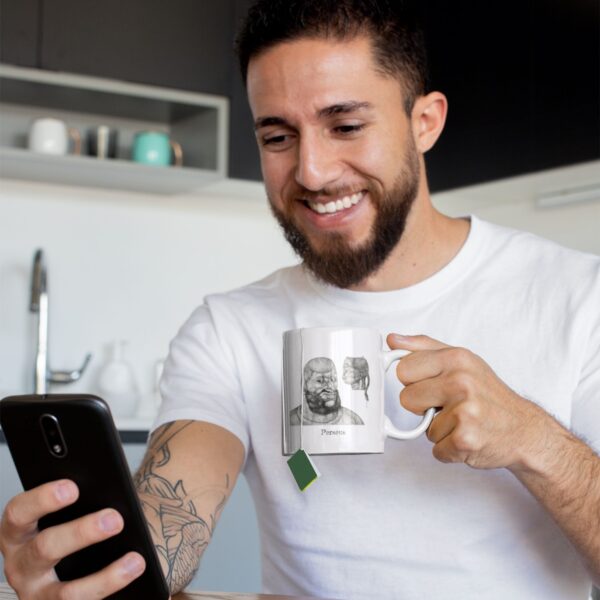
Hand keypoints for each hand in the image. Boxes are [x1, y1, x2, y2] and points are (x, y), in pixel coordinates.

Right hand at [0, 479, 145, 598]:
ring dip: (104, 578)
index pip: (18, 513)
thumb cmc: (84, 521)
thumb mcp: (76, 509)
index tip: (73, 488)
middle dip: (81, 534)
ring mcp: (38, 595)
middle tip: (115, 519)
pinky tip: (134, 572)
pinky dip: (111, 588)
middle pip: (44, 549)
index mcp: (19, 532)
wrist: (99, 552)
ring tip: (135, 560)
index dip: (42, 499)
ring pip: (66, 593)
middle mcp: (22, 565)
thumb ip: (86, 500)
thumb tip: (113, 494)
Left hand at [387, 333, 551, 470]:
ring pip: (423, 428)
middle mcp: (461, 382)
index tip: (431, 385)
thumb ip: (423, 348)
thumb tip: (392, 340)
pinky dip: (449, 449)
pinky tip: (468, 437)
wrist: (524, 429)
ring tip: (463, 421)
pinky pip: (436, 449)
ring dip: (440, 430)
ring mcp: (464, 412)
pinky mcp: (465, 440)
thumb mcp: (461, 360)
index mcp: (456, 358)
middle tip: (447, 405)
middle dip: (422, 407)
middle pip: (406, 399)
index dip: (414, 382)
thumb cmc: (488, 394)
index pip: (403, 369)